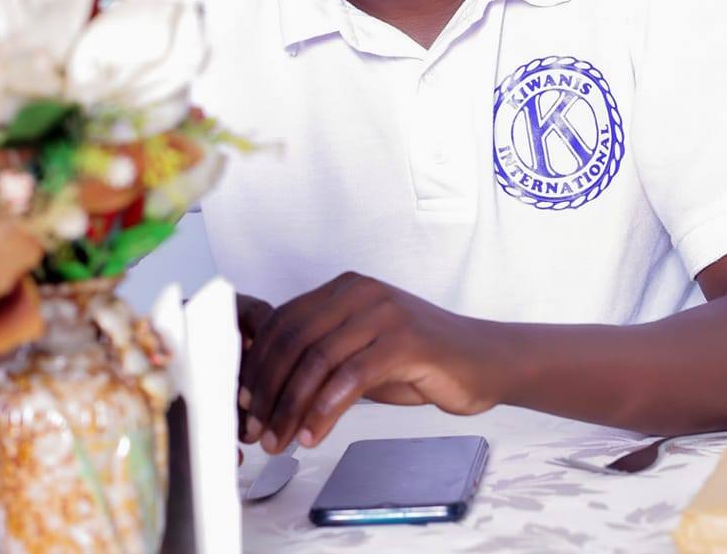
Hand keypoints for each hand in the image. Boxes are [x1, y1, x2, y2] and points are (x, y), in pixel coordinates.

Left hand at [236, 273, 507, 452]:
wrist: (481, 360)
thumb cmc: (420, 359)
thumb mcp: (361, 351)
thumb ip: (323, 358)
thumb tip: (269, 392)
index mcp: (345, 287)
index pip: (284, 320)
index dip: (258, 364)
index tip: (244, 402)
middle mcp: (361, 291)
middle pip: (295, 339)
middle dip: (269, 390)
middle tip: (257, 430)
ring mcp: (384, 312)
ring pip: (318, 358)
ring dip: (292, 406)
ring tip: (281, 439)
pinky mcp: (406, 340)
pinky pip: (352, 376)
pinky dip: (325, 410)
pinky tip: (314, 434)